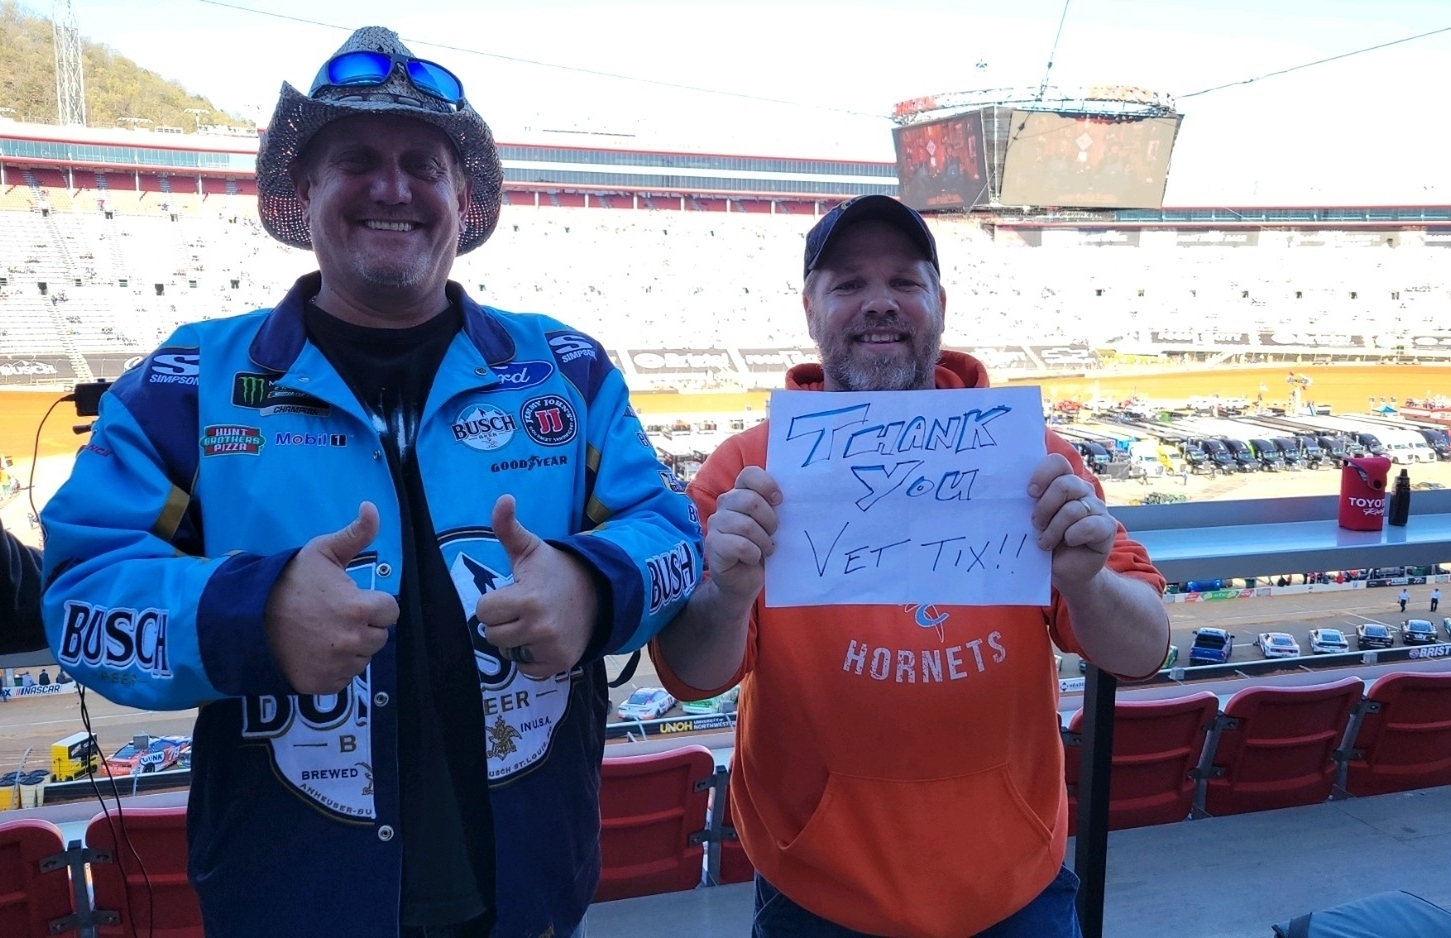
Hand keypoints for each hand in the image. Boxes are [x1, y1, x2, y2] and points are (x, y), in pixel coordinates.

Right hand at [264, 502, 397, 694]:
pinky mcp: (323, 685)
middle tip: (335, 615)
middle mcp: (354, 641)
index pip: (390, 611)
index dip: (374, 603)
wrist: (248, 618)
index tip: (353, 599)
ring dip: (352, 647)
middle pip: (379, 636)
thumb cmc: (289, 582)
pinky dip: (336, 668)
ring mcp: (338, 666)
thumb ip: (355, 534)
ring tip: (324, 632)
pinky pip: (345, 677)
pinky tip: (316, 651)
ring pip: (363, 658)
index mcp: (360, 608)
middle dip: (364, 625)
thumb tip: (372, 507)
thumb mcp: (321, 552)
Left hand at [475, 494, 597, 677]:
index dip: (494, 602)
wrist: (598, 593)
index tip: (511, 593)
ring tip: (533, 622)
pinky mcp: (559, 663)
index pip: (484, 612)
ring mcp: (551, 647)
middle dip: (503, 622)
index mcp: (527, 598)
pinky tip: (543, 638)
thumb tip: (503, 498)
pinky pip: (526, 667)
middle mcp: (539, 626)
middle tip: (522, 608)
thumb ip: (508, 527)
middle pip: (492, 635)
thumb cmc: (556, 571)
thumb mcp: (531, 548)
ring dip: (515, 640)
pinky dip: (531, 656)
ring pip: (508, 652)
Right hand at [704, 466, 779, 612]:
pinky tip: (752, 558)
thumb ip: (774, 507)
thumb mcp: (770, 524)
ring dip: (763, 541)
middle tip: (773, 534)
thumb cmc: (761, 549)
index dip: (767, 485)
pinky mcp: (713, 544)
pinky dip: (753, 554)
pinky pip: (739, 545)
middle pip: (751, 501)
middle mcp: (725, 504)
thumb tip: (796, 496)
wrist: (743, 581)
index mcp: (740, 493)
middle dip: (769, 521)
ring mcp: (716, 523)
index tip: (779, 501)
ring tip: (765, 549)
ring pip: (746, 525)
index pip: (749, 474)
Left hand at [1028, 453, 1115, 590]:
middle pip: (1064, 484)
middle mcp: (1082, 491)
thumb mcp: (1031, 520)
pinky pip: (1089, 525)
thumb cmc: (1044, 542)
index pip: (1057, 463)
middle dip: (1044, 507)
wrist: (1063, 571)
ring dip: (1054, 529)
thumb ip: (1027, 503)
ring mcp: (1097, 507)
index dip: (1042, 474)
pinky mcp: (1107, 527)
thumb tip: (1006, 491)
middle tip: (1036, 525)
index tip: (1030, 493)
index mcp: (1063, 482)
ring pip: (1072, 509)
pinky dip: (1073, 536)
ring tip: (1045, 542)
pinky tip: (1069, 543)